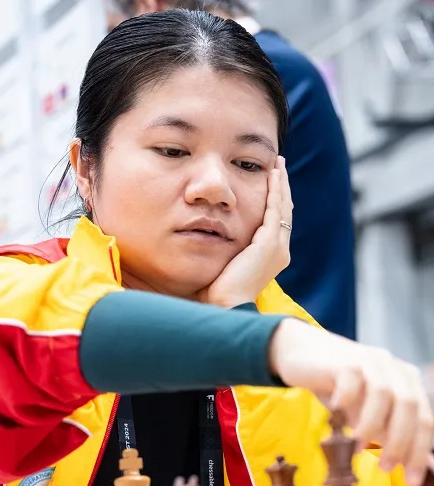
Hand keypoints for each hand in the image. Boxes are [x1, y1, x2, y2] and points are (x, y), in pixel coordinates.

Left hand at [200, 156, 292, 307]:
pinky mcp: (269, 244)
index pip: (277, 222)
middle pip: (284, 212)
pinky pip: (274, 210)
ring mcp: (277, 248)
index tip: (272, 183)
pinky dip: (275, 191)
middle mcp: (280, 251)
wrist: (226, 306)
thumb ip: (229, 250)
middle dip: (282, 188)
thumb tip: (213, 237)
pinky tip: (272, 175)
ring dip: (281, 185)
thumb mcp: (228, 265)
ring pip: (282, 207)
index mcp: (272, 257)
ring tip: (278, 165)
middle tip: (279, 167)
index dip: (276, 201)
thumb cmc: (220, 292)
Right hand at [269, 318, 433, 485]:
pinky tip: (337, 412)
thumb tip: (411, 465)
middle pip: (409, 406)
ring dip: (373, 425)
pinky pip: (352, 379)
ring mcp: (368, 360)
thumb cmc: (337, 385)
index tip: (410, 480)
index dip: (419, 451)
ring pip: (383, 393)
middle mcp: (392, 367)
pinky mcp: (344, 359)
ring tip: (358, 445)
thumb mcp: (365, 411)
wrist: (302, 351)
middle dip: (400, 442)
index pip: (423, 419)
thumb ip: (387, 432)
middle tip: (385, 467)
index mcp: (406, 380)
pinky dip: (347, 400)